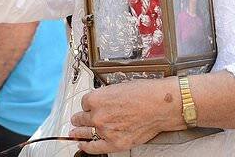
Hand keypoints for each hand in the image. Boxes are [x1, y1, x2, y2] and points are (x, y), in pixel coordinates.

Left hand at [69, 77, 183, 153]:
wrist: (160, 106)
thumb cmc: (145, 93)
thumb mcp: (120, 87)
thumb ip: (107, 96)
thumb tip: (102, 101)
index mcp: (97, 98)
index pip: (84, 102)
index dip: (88, 104)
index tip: (89, 106)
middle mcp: (97, 115)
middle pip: (80, 118)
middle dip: (79, 118)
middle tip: (77, 119)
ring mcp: (104, 130)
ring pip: (84, 132)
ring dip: (78, 132)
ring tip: (74, 133)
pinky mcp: (114, 143)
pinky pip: (93, 147)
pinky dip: (86, 146)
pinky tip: (82, 144)